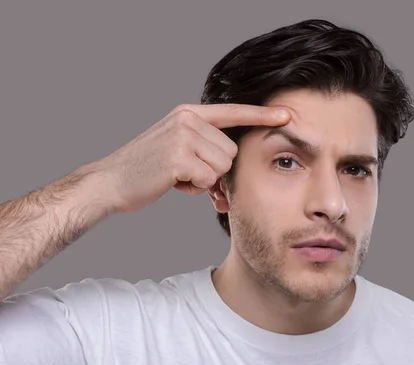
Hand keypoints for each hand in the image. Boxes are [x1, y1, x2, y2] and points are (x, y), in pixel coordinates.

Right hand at [90, 103, 289, 213]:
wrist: (111, 182)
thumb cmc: (148, 171)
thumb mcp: (177, 149)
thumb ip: (204, 151)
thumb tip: (230, 179)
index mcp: (189, 113)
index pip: (233, 112)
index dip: (261, 115)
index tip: (287, 114)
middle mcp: (188, 118)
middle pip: (232, 150)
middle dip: (216, 169)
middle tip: (188, 174)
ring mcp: (183, 135)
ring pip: (223, 165)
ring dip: (205, 180)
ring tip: (178, 176)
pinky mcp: (179, 156)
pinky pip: (208, 178)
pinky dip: (194, 188)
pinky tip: (174, 183)